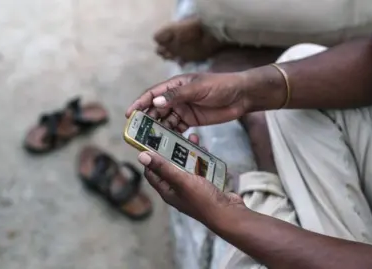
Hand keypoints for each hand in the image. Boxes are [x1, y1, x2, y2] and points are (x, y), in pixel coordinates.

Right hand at [126, 72, 249, 131]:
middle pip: (156, 109)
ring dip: (158, 130)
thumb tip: (155, 102)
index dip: (139, 103)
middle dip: (147, 120)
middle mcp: (176, 97)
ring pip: (165, 121)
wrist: (242, 96)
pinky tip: (166, 144)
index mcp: (175, 85)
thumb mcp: (198, 88)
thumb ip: (177, 96)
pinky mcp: (191, 120)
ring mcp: (183, 109)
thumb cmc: (220, 86)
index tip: (129, 115)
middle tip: (137, 134)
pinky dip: (171, 135)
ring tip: (150, 142)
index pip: (152, 94)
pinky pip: (177, 129)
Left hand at [137, 134, 244, 224]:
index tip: (153, 140)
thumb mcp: (181, 181)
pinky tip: (205, 149)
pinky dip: (201, 158)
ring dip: (189, 152)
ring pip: (186, 165)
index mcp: (167, 191)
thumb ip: (162, 168)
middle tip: (176, 134)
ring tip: (193, 137)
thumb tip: (141, 156)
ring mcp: (192, 187)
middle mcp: (177, 189)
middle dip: (172, 151)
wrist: (228, 213)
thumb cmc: (203, 199)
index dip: (150, 158)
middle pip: (170, 166)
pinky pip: (200, 168)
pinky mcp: (205, 184)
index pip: (152, 173)